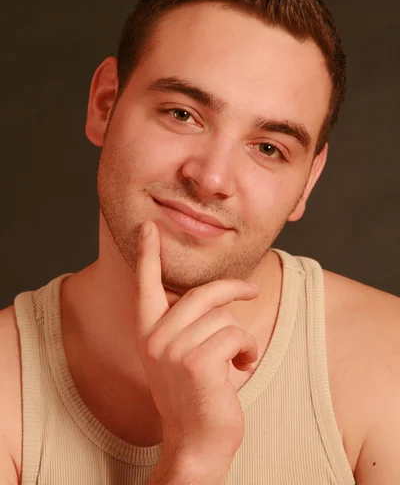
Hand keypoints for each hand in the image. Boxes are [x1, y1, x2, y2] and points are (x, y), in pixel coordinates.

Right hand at [134, 220, 259, 468]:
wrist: (197, 443)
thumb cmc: (196, 395)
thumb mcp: (181, 355)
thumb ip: (187, 324)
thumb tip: (217, 295)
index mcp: (148, 332)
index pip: (145, 285)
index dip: (148, 254)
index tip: (148, 227)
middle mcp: (155, 338)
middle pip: (203, 293)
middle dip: (234, 290)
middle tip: (251, 291)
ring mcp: (173, 349)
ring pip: (224, 317)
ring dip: (240, 337)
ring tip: (238, 358)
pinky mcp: (196, 362)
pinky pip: (235, 335)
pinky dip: (247, 350)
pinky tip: (242, 368)